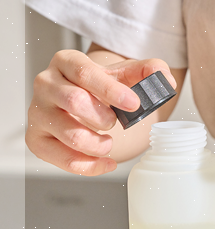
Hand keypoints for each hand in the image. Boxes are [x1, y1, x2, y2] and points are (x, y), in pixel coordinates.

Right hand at [26, 49, 175, 174]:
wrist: (83, 105)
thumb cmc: (100, 89)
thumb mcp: (125, 75)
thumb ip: (149, 70)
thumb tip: (164, 77)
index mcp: (66, 62)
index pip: (85, 73)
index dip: (111, 90)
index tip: (134, 104)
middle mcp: (46, 84)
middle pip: (74, 101)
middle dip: (104, 117)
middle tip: (115, 122)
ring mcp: (38, 112)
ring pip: (70, 134)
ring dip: (99, 144)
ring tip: (108, 142)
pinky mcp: (37, 139)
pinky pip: (63, 159)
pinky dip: (91, 166)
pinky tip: (106, 163)